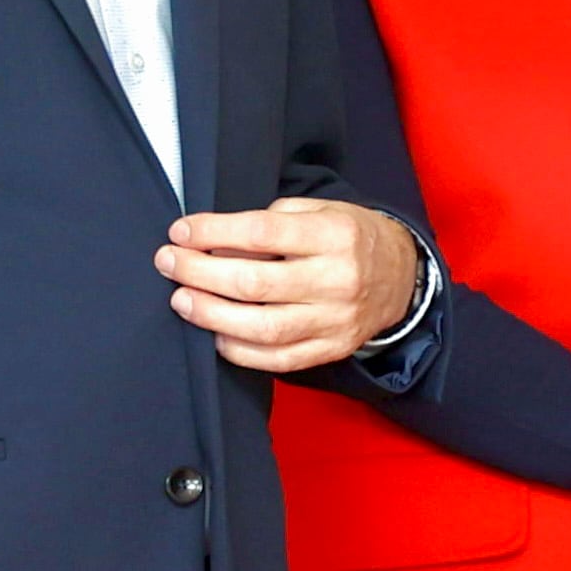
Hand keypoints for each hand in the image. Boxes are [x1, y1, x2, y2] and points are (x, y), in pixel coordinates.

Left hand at [161, 198, 424, 372]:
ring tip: (182, 300)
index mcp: (336, 235)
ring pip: (263, 327)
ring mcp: (336, 320)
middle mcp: (338, 279)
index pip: (261, 233)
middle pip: (254, 283)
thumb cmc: (351, 237)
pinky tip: (216, 334)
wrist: (402, 276)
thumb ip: (274, 222)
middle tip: (168, 263)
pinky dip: (240, 351)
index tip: (181, 232)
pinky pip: (279, 360)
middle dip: (199, 272)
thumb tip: (216, 244)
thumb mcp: (322, 210)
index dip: (212, 232)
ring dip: (212, 315)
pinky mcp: (332, 348)